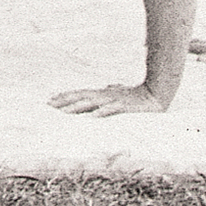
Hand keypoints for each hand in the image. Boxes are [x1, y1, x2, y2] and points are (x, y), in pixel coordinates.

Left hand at [49, 81, 170, 116]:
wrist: (156, 93)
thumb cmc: (137, 95)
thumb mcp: (119, 93)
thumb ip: (111, 91)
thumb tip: (106, 88)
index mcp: (102, 94)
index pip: (79, 94)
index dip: (65, 97)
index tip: (50, 101)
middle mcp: (104, 96)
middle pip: (80, 98)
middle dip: (64, 102)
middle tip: (49, 106)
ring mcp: (113, 101)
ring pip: (91, 104)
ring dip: (77, 108)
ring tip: (64, 113)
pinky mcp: (124, 107)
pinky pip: (111, 110)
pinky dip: (101, 113)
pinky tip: (92, 117)